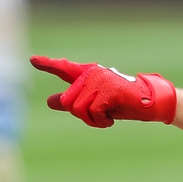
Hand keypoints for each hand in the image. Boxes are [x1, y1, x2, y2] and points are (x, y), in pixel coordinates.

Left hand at [30, 56, 177, 127]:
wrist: (149, 104)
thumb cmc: (123, 104)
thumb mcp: (95, 103)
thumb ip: (74, 101)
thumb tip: (50, 101)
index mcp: (88, 75)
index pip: (64, 69)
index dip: (48, 65)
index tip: (33, 60)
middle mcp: (92, 74)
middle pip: (68, 101)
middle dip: (81, 114)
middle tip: (99, 116)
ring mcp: (100, 81)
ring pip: (78, 109)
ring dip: (92, 120)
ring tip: (106, 117)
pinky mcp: (108, 90)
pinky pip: (93, 112)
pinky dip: (101, 121)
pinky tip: (111, 118)